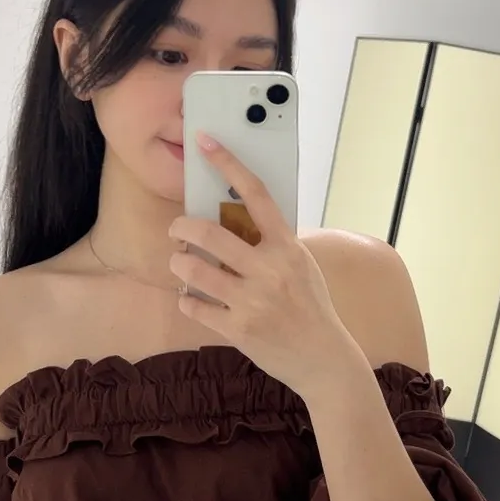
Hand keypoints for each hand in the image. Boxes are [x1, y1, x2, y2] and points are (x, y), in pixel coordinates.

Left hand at [169, 135, 360, 398]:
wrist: (323, 358)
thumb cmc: (310, 306)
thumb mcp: (301, 265)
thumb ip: (273, 243)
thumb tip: (236, 216)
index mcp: (288, 247)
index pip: (256, 195)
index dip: (228, 164)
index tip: (205, 142)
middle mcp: (270, 270)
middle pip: (210, 234)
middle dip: (182, 227)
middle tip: (176, 229)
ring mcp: (252, 301)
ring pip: (194, 270)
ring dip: (179, 262)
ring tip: (180, 261)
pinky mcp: (238, 330)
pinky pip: (193, 306)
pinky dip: (186, 298)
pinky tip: (190, 297)